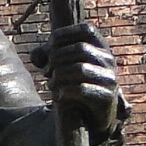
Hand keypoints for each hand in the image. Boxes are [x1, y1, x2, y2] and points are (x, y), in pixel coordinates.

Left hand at [30, 21, 125, 137]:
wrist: (92, 116)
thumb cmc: (75, 84)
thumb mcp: (61, 65)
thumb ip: (46, 56)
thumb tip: (35, 56)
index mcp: (100, 46)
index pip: (87, 29)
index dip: (64, 35)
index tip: (49, 49)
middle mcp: (109, 59)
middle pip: (80, 48)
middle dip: (56, 59)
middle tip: (45, 72)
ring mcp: (110, 78)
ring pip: (80, 68)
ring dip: (58, 76)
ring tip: (50, 84)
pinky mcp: (107, 97)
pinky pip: (82, 89)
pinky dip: (64, 92)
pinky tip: (57, 97)